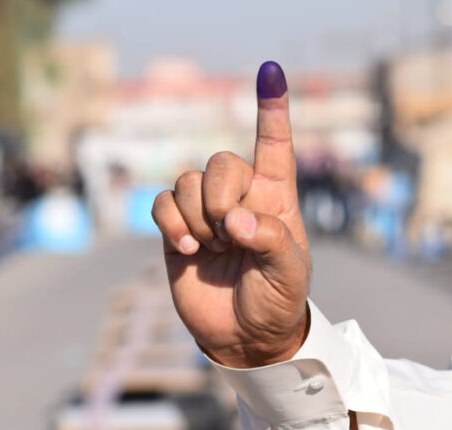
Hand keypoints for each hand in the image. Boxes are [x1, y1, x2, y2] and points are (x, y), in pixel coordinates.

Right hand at [151, 61, 309, 367]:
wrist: (244, 337)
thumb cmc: (277, 300)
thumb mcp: (289, 273)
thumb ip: (270, 240)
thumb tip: (234, 220)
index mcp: (275, 198)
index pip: (274, 145)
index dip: (272, 108)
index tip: (270, 70)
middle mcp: (239, 198)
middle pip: (219, 162)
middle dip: (219, 195)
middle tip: (229, 232)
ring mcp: (206, 213)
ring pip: (186, 181)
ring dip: (195, 216)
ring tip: (210, 248)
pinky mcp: (177, 230)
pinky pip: (162, 203)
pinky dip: (171, 223)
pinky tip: (189, 249)